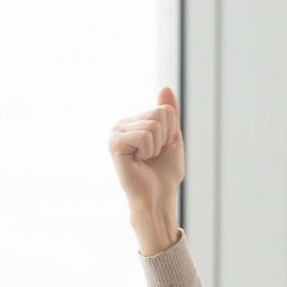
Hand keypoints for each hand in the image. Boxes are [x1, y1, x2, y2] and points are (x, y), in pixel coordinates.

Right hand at [108, 86, 183, 254]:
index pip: (165, 109)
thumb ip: (169, 113)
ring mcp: (115, 133)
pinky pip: (144, 135)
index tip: (161, 149)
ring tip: (146, 159)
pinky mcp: (114, 143)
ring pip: (153, 125)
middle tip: (153, 156)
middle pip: (159, 114)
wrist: (158, 198)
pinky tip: (138, 160)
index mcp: (134, 122)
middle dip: (165, 138)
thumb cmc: (164, 173)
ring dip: (157, 146)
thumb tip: (165, 87)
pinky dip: (149, 150)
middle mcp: (121, 124)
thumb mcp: (172, 138)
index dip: (171, 132)